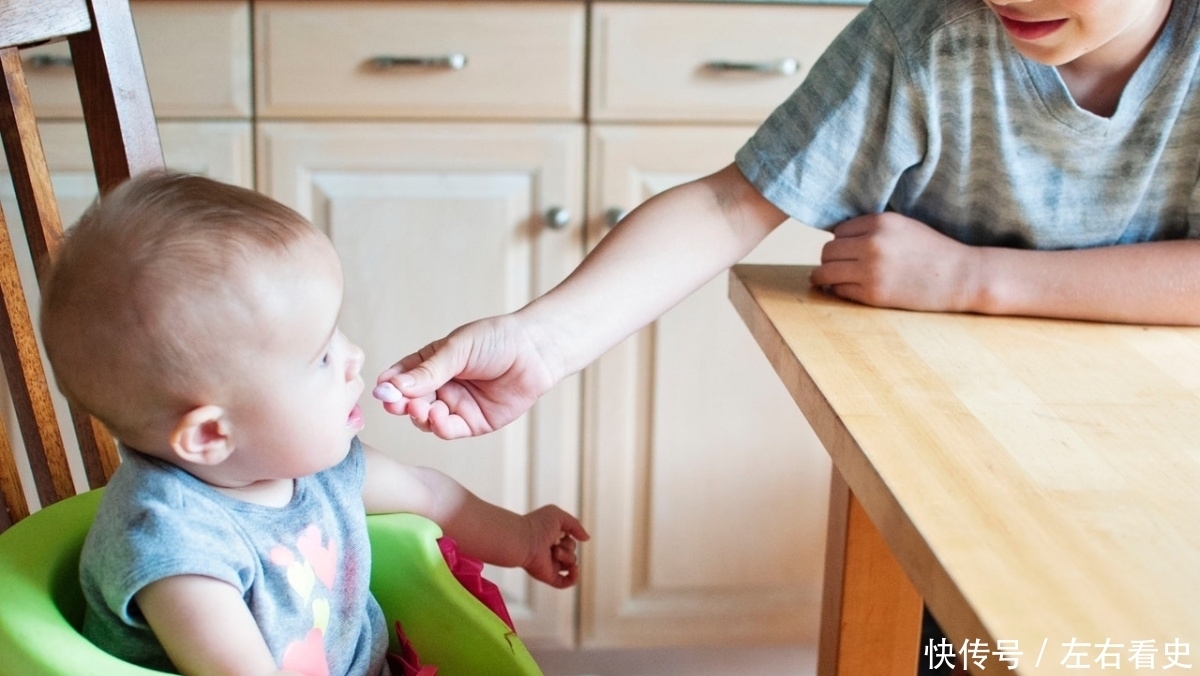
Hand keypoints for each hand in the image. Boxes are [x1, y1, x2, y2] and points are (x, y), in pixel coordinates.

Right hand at [374, 313, 559, 438]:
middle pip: (410, 401)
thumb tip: (392, 385)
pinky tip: (438, 416)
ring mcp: (456, 406)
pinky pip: (449, 430)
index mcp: (432, 363)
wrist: (536, 351)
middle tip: (395, 404)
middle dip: (400, 404)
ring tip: (420, 408)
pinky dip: (439, 427)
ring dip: (419, 416)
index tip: (381, 390)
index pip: (402, 376)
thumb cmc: (497, 340)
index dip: (390, 385)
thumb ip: (428, 371)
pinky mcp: (474, 422)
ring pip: (426, 419)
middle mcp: (441, 386)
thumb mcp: (457, 350)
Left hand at [520, 505, 589, 587]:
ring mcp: (550, 564)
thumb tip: (586, 539)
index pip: (569, 539)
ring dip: (567, 556)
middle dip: (568, 546)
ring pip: (571, 564)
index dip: (569, 534)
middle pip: (572, 551)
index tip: (559, 530)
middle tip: (554, 542)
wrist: (524, 540)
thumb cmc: (538, 525)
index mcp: (551, 538)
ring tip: (554, 551)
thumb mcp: (559, 516)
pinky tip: (574, 569)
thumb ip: (575, 525)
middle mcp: (550, 551)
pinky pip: (565, 582)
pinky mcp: (548, 576)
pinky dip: (573, 577)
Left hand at [811, 212, 980, 312]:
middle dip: (830, 259)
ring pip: (826, 272)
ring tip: (825, 280)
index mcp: (880, 222)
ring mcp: (871, 270)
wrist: (960, 277)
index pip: (838, 231)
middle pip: (828, 251)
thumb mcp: (903, 226)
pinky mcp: (873, 294)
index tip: (847, 251)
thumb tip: (835, 237)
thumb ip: (872, 228)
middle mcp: (872, 244)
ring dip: (824, 276)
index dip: (841, 242)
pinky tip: (846, 290)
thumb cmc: (932, 251)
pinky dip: (838, 290)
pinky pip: (839, 291)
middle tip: (836, 266)